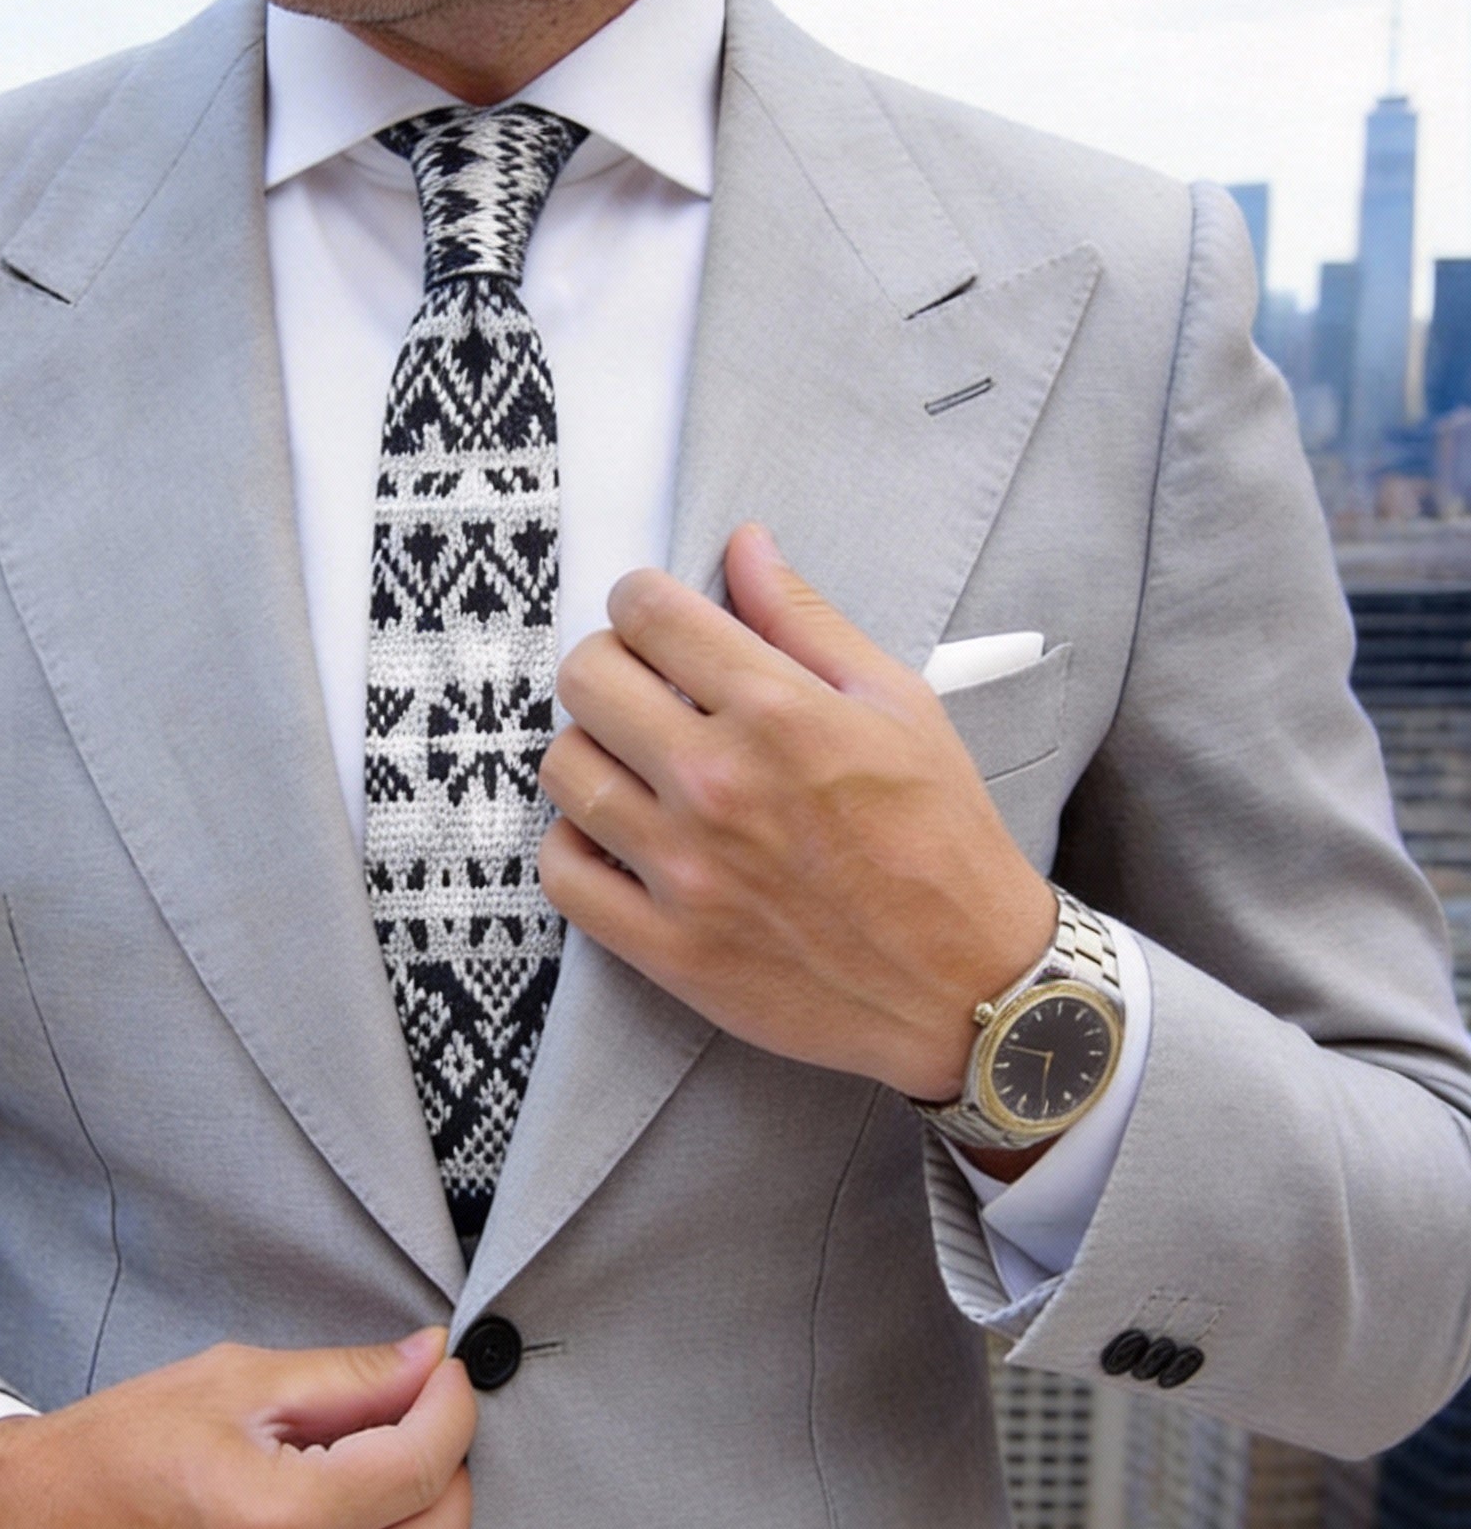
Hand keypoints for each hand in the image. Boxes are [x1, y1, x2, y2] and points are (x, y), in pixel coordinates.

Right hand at [0, 1329, 475, 1528]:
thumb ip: (347, 1378)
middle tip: (409, 1427)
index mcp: (270, 1520)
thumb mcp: (229, 1384)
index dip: (450, 1409)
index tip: (444, 1381)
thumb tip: (432, 1363)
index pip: (422, 1466)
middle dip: (441, 1469)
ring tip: (351, 1490)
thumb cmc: (109, 1454)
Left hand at [537, 523, 1055, 1103]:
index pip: (646, 612)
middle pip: (586, 679)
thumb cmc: (942, 840)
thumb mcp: (900, 706)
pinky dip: (576, 846)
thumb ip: (807, 621)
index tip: (656, 621)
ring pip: (564, 769)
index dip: (641, 601)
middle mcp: (718, 784)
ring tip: (636, 766)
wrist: (967, 984)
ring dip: (592, 753)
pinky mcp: (666, 947)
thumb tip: (744, 544)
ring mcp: (684, 871)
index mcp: (778, 713)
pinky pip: (561, 872)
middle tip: (644, 690)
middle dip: (609, 665)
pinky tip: (619, 838)